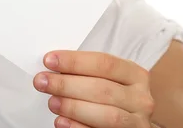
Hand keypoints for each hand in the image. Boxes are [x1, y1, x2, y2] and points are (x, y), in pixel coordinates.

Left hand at [33, 51, 154, 127]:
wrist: (126, 123)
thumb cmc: (112, 96)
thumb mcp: (107, 79)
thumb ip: (86, 72)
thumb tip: (53, 66)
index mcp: (134, 75)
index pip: (104, 63)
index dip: (75, 61)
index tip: (50, 60)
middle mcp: (140, 98)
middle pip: (102, 89)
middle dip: (67, 84)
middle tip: (42, 81)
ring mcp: (137, 123)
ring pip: (106, 115)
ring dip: (73, 107)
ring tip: (51, 102)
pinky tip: (62, 122)